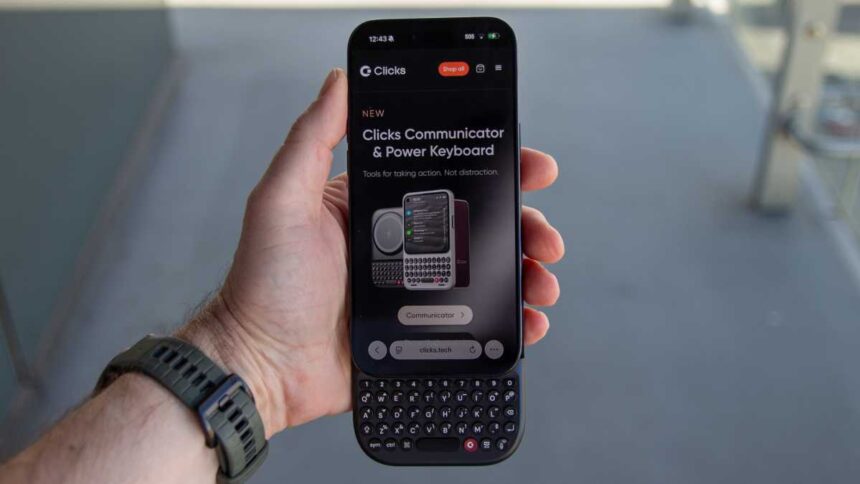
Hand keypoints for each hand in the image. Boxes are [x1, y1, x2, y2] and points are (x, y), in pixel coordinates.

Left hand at [180, 68, 564, 436]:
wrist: (261, 366)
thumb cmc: (264, 284)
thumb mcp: (282, 201)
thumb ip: (312, 140)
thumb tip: (338, 83)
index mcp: (378, 209)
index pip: (448, 178)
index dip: (496, 170)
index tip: (531, 166)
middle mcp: (402, 246)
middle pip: (481, 226)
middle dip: (525, 226)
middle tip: (546, 238)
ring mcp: (414, 292)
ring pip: (488, 274)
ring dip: (526, 273)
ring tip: (542, 282)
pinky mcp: (420, 335)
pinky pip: (478, 323)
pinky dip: (511, 321)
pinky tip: (528, 321)